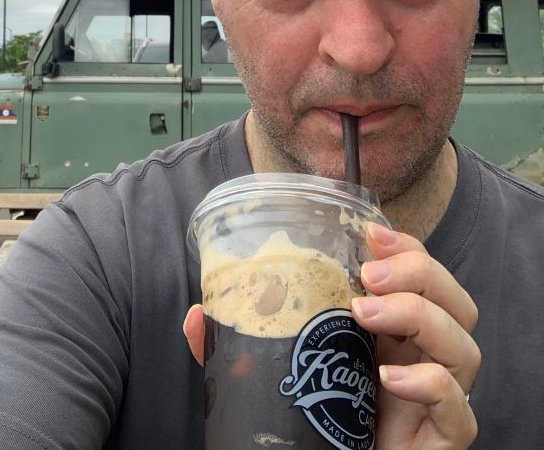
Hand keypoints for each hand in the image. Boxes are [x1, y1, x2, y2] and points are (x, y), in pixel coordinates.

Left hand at [183, 223, 479, 449]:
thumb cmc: (318, 422)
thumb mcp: (279, 372)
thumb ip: (244, 344)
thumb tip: (196, 315)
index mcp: (393, 330)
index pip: (419, 273)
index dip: (404, 246)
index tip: (369, 231)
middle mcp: (423, 356)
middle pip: (455, 298)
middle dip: (418, 272)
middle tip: (368, 274)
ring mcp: (440, 398)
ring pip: (464, 344)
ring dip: (419, 316)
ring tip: (366, 314)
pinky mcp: (444, 440)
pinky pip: (460, 408)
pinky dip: (431, 384)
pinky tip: (390, 379)